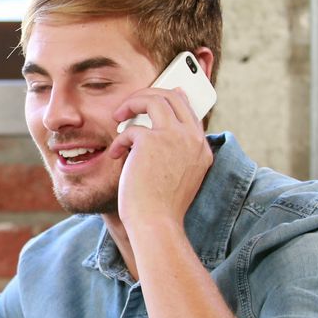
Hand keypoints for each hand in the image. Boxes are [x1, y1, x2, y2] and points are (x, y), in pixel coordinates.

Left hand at [106, 86, 212, 226]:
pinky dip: (119, 141)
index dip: (169, 99)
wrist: (156, 222)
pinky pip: (130, 129)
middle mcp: (192, 139)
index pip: (188, 111)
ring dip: (132, 104)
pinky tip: (116, 155)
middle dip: (147, 95)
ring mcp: (174, 137)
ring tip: (118, 116)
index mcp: (201, 148)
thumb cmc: (161, 204)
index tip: (153, 99)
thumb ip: (173, 151)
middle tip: (129, 106)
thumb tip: (154, 130)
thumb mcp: (177, 175)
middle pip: (173, 97)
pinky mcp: (152, 141)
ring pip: (154, 99)